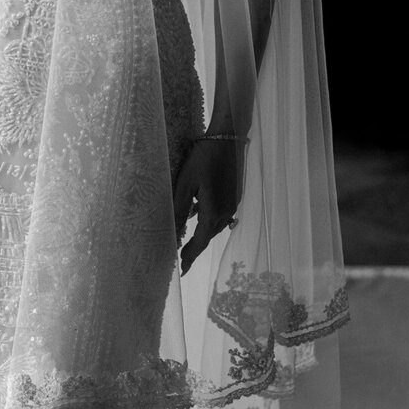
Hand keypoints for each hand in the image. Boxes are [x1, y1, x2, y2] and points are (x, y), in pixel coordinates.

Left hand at [174, 138, 244, 275]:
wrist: (228, 138)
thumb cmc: (203, 158)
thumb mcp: (185, 183)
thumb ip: (179, 208)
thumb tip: (172, 231)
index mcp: (213, 211)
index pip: (200, 241)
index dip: (190, 255)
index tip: (182, 269)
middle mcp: (226, 212)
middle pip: (209, 237)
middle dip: (196, 248)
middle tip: (183, 259)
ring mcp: (233, 204)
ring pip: (216, 226)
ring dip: (203, 235)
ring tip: (189, 241)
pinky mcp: (235, 195)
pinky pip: (221, 215)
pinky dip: (210, 221)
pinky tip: (200, 214)